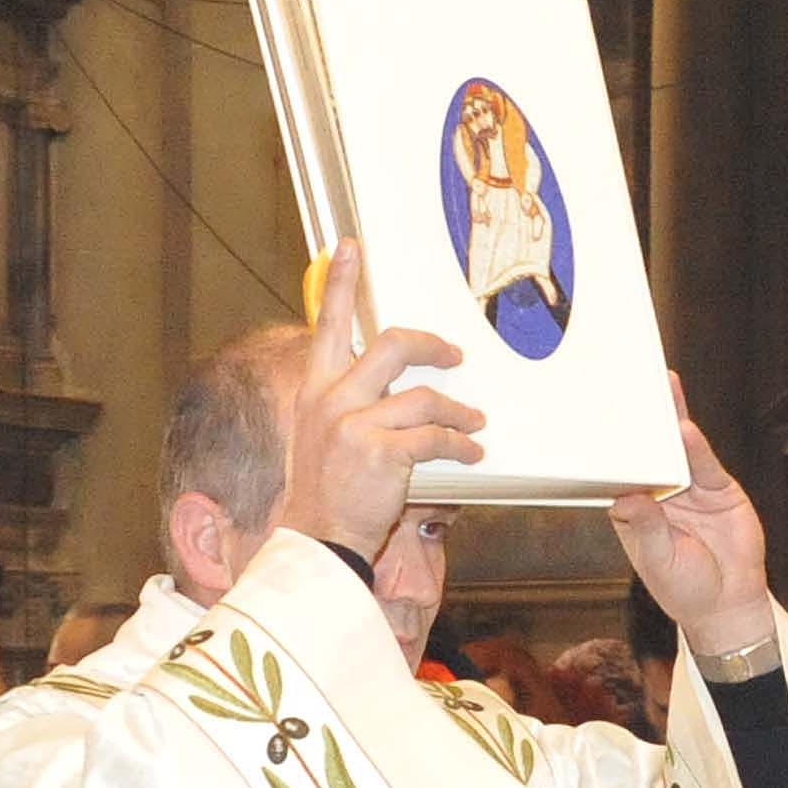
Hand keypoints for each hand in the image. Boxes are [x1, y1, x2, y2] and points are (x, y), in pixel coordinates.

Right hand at [273, 243, 482, 562]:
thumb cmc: (327, 493)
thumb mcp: (324, 437)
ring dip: (458, 411)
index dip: (342, 284)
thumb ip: (350, 402)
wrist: (318, 541)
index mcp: (313, 391)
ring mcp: (354, 424)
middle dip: (433, 346)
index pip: (327, 326)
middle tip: (454, 355)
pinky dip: (461, 444)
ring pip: (425, 396)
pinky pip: (435, 436)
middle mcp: (329, 400)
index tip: (351, 247)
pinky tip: (471, 452)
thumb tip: (397, 387)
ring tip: (473, 422)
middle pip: (392, 346)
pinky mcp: (382, 452)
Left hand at [609, 376, 776, 656]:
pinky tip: (686, 429)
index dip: (610, 451)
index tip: (596, 427)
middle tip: (627, 390)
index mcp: (635, 510)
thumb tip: (627, 499)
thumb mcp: (658, 562)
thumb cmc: (684, 589)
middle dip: (640, 422)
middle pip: (648, 452)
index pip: (619, 473)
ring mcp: (691, 489)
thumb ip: (646, 528)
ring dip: (671, 420)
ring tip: (661, 390)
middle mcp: (661, 494)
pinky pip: (706, 464)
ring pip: (678, 449)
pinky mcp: (718, 489)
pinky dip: (697, 447)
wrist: (728, 604)